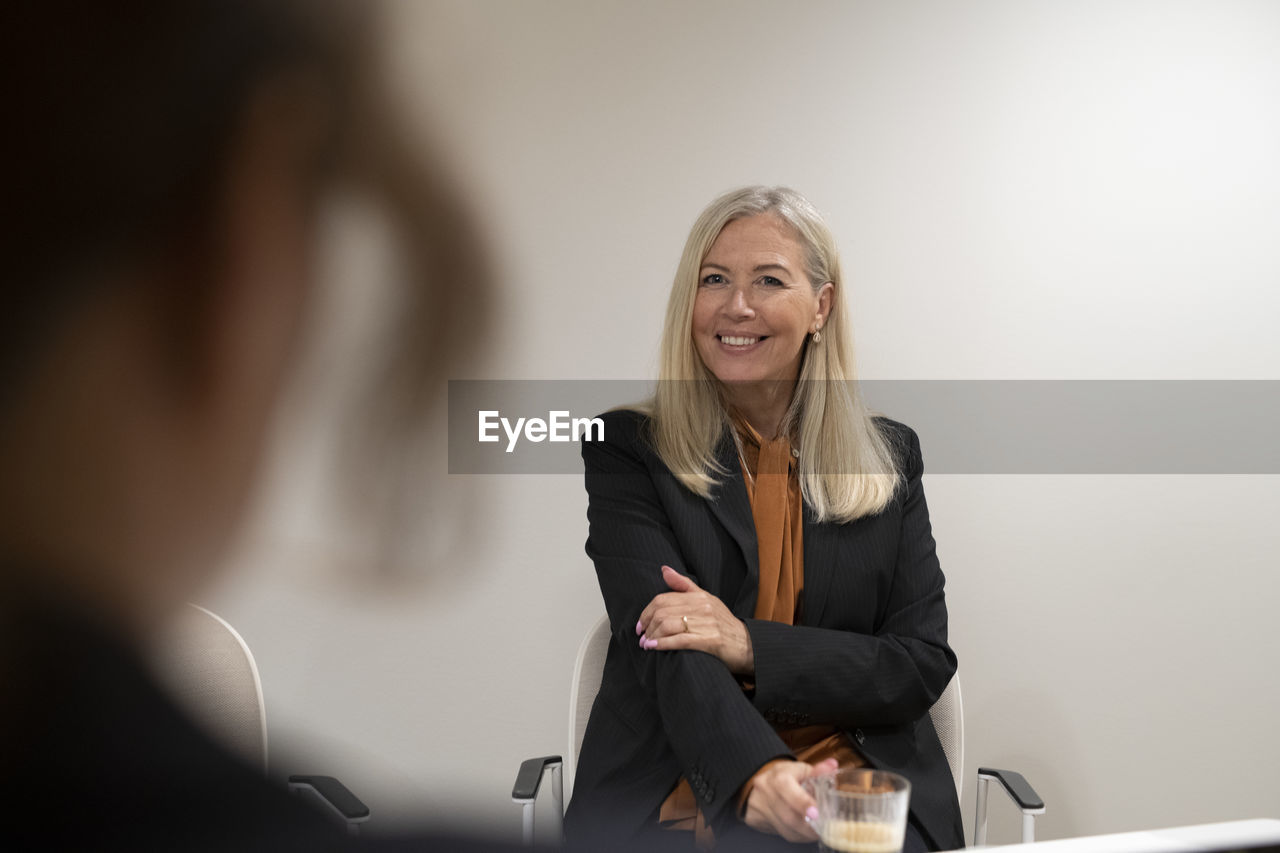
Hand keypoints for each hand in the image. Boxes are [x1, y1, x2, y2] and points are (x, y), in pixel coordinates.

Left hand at [636, 565, 753, 674]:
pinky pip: (680, 640)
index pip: (662, 599)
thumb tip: (664, 569)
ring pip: (668, 625)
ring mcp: (706, 623)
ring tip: (646, 644)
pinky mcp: (710, 640)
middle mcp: (702, 607)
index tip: (641, 624)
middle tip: (641, 636)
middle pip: (662, 612)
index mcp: (699, 596)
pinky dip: (663, 644)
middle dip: (647, 625)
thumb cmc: (723, 623)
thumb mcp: (706, 599)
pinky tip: (654, 648)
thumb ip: (684, 585)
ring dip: (652, 636)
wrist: (746, 645)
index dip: (646, 612)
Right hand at [743, 758, 837, 841]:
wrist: (761, 786)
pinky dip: (799, 835)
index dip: (803, 803)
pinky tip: (806, 831)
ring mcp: (761, 809)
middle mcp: (766, 793)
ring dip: (806, 832)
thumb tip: (832, 765)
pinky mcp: (759, 821)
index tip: (817, 813)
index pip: (788, 790)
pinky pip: (784, 833)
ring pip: (786, 828)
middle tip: (826, 826)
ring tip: (819, 830)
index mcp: (778, 777)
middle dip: (809, 825)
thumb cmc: (784, 777)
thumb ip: (817, 771)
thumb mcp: (800, 769)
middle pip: (788, 815)